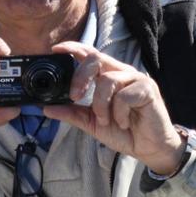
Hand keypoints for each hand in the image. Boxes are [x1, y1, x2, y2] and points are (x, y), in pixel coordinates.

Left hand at [43, 42, 184, 174]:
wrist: (149, 149)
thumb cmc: (125, 132)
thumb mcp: (93, 123)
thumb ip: (72, 113)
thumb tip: (46, 107)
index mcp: (109, 76)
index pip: (91, 54)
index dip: (74, 47)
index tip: (57, 49)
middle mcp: (123, 73)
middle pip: (96, 58)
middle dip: (80, 77)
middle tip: (74, 97)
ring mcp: (136, 79)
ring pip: (108, 80)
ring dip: (101, 105)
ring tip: (106, 120)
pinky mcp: (148, 90)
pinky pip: (124, 96)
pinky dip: (119, 113)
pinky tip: (124, 123)